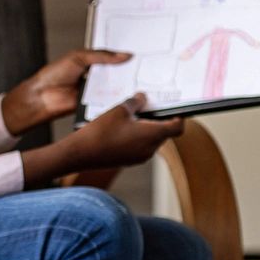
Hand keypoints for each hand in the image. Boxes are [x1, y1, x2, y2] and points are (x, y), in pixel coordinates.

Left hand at [1, 49, 130, 133]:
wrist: (42, 96)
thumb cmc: (54, 73)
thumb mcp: (79, 57)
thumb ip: (102, 56)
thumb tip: (123, 55)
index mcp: (92, 62)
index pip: (113, 59)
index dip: (124, 57)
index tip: (139, 54)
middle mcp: (96, 77)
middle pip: (117, 74)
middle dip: (128, 72)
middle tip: (143, 68)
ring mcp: (96, 91)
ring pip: (115, 88)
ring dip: (124, 86)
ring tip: (137, 81)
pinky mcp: (96, 104)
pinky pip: (109, 101)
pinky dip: (116, 99)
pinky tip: (124, 95)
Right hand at [68, 94, 184, 169]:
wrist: (80, 154)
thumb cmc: (100, 132)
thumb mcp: (120, 110)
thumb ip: (135, 102)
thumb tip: (142, 98)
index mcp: (152, 135)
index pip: (177, 128)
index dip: (179, 117)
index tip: (174, 108)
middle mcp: (150, 149)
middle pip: (165, 133)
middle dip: (159, 119)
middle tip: (150, 106)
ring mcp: (140, 157)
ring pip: (152, 139)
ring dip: (148, 128)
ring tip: (134, 115)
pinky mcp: (130, 160)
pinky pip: (141, 146)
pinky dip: (138, 136)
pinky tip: (124, 127)